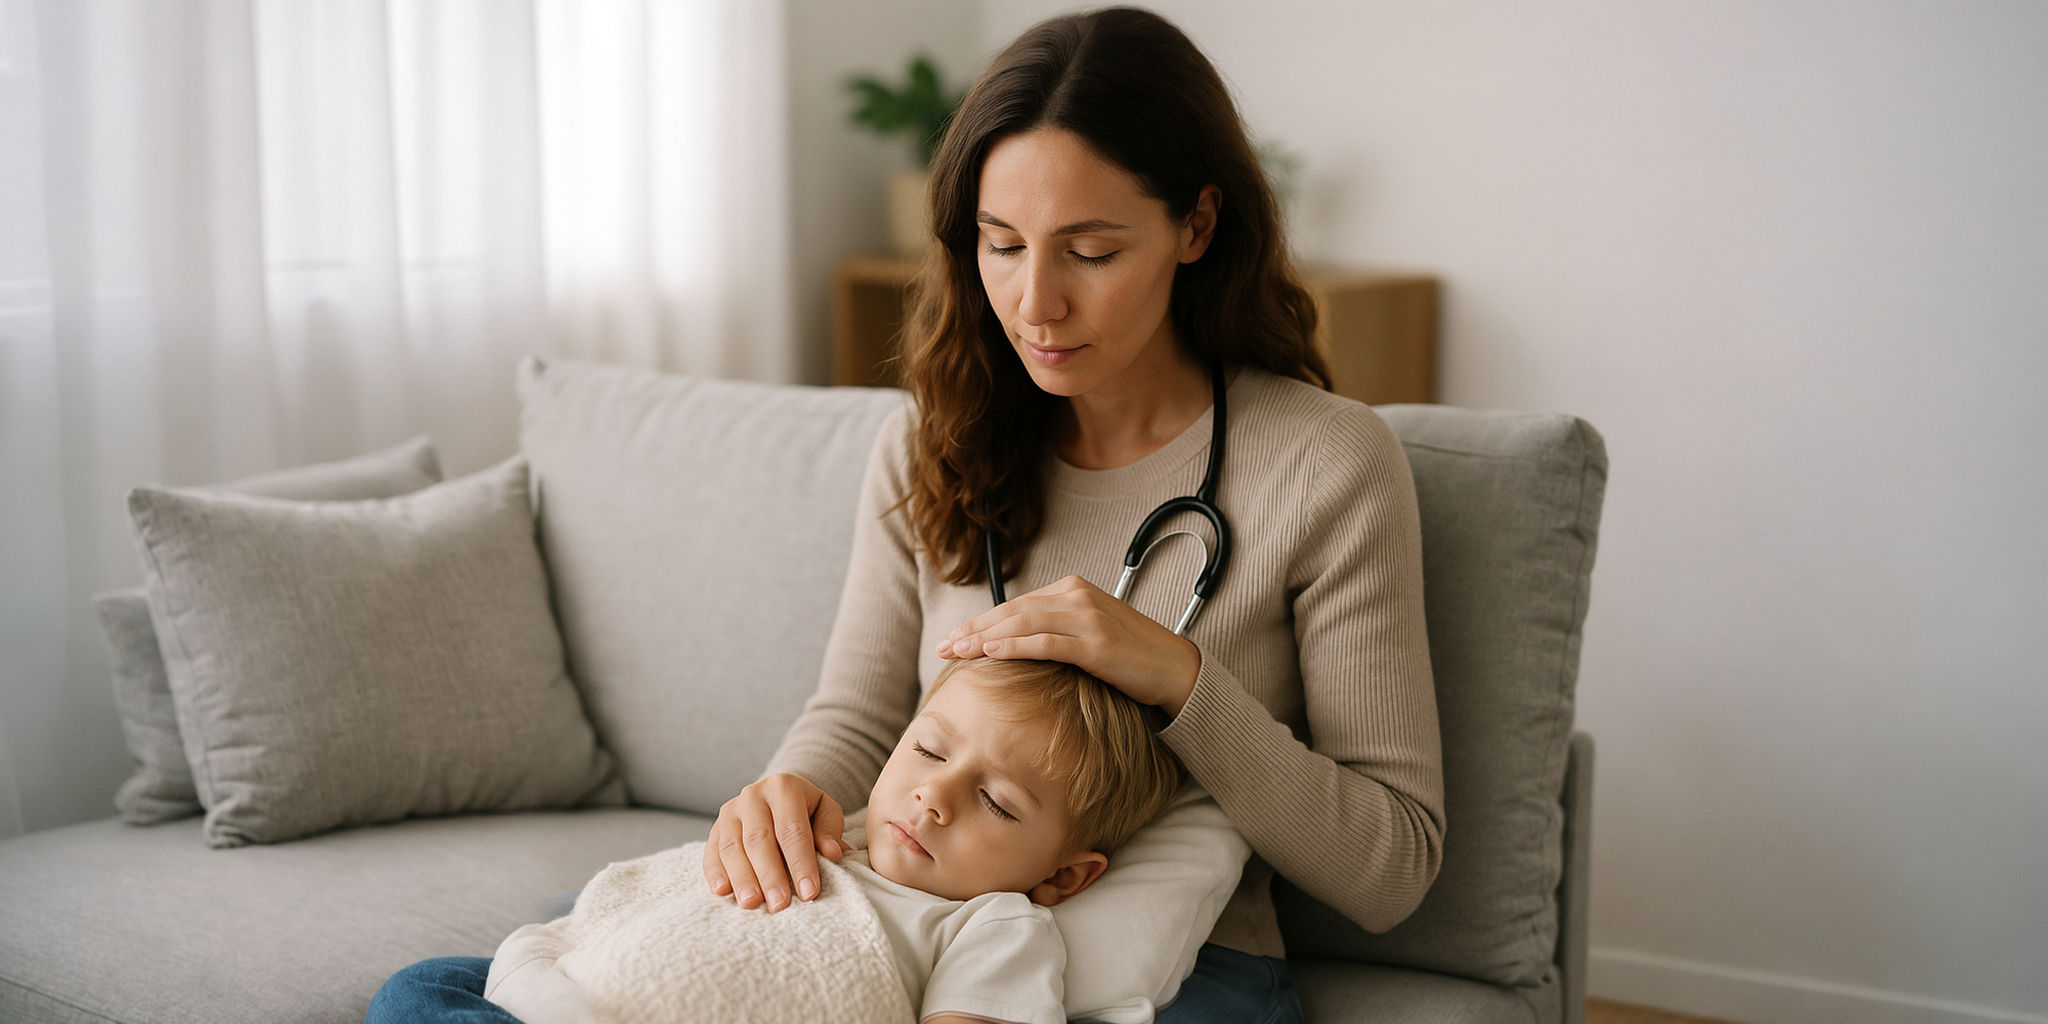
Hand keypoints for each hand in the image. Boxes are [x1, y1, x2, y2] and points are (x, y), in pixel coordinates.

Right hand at [702, 774, 845, 911]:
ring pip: (732, 847)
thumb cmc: (806, 811)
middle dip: (770, 875)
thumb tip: (833, 854)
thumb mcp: (825, 811)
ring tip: (752, 903)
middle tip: (780, 905)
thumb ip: (830, 831)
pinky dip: (716, 873)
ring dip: (742, 878)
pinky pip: (712, 852)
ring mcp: (730, 811)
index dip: (801, 863)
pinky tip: (723, 892)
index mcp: (783, 788)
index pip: (793, 830)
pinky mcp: (715, 828)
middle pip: (759, 839)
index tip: (809, 893)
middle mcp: (753, 795)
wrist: (777, 796)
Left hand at [935, 575, 1200, 714]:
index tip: (952, 639)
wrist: (1176, 669)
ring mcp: (1087, 618)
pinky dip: (1015, 646)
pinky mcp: (1096, 644)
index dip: (980, 621)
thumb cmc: (1131, 656)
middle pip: (1012, 611)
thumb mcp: (1089, 632)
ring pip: (1023, 623)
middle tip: (942, 648)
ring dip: (984, 637)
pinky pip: (1047, 643)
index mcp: (1072, 590)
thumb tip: (1017, 643)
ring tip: (956, 651)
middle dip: (972, 629)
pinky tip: (990, 652)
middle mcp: (1077, 597)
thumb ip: (1057, 629)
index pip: (1015, 605)